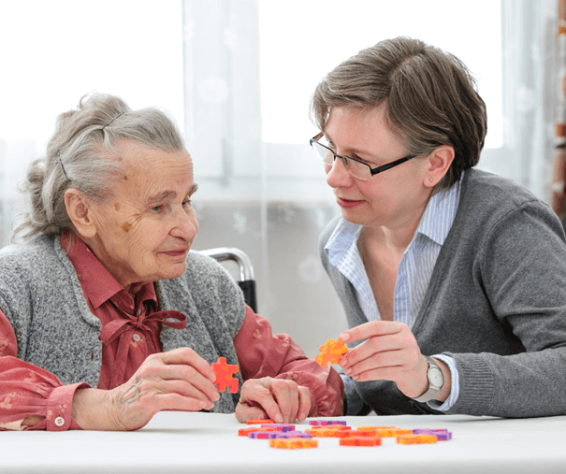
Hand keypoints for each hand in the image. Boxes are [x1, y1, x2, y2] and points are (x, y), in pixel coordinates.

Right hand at [72, 347, 219, 430]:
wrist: (114, 408)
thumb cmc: (140, 393)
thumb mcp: (156, 376)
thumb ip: (176, 373)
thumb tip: (206, 378)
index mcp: (157, 358)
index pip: (186, 354)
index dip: (203, 364)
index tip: (213, 376)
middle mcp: (153, 368)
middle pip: (188, 371)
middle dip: (206, 383)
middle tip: (215, 393)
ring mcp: (149, 383)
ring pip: (184, 385)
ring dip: (201, 395)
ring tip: (209, 402)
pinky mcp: (148, 399)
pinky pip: (175, 399)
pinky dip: (191, 402)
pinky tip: (199, 405)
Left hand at [235, 377, 310, 423]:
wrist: (253, 405)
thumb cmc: (248, 410)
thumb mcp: (242, 415)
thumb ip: (249, 415)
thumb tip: (264, 415)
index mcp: (251, 387)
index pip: (264, 394)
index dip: (272, 408)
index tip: (278, 421)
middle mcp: (266, 381)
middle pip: (280, 385)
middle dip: (285, 407)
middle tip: (284, 424)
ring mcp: (280, 383)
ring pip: (292, 387)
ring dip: (293, 407)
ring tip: (288, 423)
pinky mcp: (292, 388)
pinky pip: (303, 391)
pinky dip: (305, 404)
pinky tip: (300, 417)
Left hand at [338, 321, 429, 398]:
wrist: (419, 373)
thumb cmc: (397, 355)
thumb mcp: (386, 344)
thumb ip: (368, 343)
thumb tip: (343, 351)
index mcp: (399, 327)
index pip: (375, 326)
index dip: (357, 332)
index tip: (341, 338)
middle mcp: (406, 339)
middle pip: (375, 344)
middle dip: (356, 353)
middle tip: (343, 361)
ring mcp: (409, 355)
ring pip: (378, 359)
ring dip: (359, 366)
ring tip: (348, 371)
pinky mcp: (407, 371)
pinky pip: (383, 373)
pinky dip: (367, 375)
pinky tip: (358, 377)